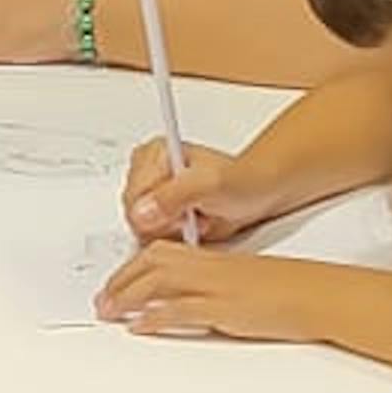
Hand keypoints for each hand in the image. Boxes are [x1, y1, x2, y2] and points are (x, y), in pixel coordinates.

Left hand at [104, 242, 317, 346]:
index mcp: (214, 258)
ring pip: (159, 283)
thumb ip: (215, 287)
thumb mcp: (244, 283)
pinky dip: (156, 317)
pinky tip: (140, 326)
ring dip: (128, 297)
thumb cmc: (290, 291)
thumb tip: (190, 303)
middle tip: (101, 301)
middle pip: (152, 263)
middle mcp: (211, 267)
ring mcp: (217, 286)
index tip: (116, 282)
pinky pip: (181, 309)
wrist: (320, 294)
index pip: (162, 253)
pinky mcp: (225, 307)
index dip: (134, 267)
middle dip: (121, 280)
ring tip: (108, 312)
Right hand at [125, 137, 257, 242]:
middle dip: (167, 222)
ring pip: (143, 230)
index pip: (132, 198)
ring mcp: (152, 194)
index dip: (159, 213)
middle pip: (135, 216)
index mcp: (152, 153)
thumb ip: (172, 197)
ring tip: (198, 218)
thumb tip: (141, 213)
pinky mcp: (159, 214)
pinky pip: (154, 238)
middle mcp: (147, 172)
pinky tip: (194, 227)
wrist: (259, 192)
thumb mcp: (209, 185)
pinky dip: (176, 238)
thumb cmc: (241, 181)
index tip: (186, 210)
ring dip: (174, 231)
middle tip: (195, 213)